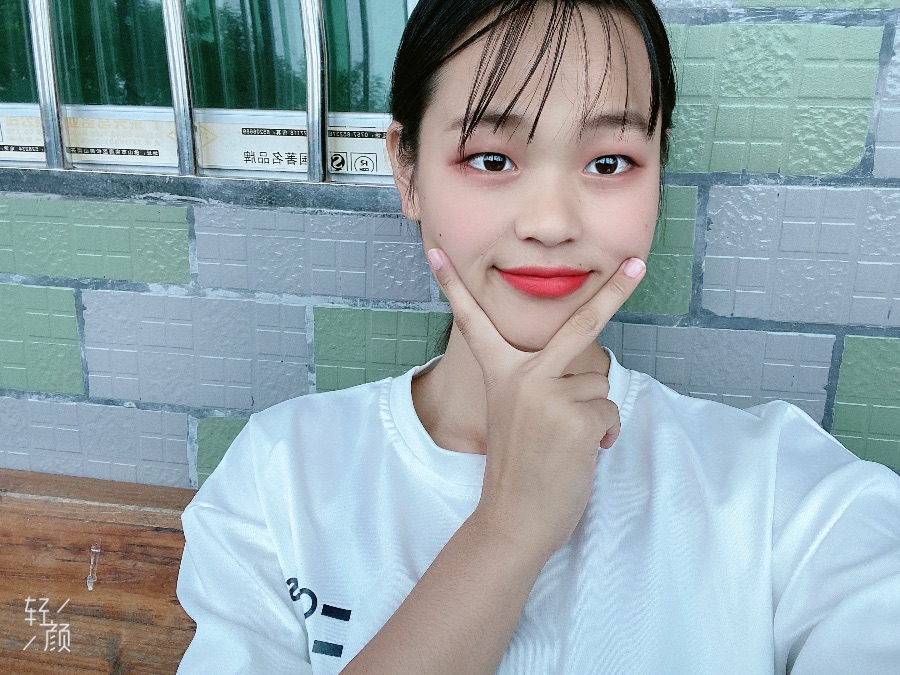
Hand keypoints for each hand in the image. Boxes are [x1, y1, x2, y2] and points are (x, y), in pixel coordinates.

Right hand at [427, 249, 645, 557]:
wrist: (514, 518)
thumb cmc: (519, 469)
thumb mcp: (517, 415)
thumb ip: (541, 383)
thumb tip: (591, 371)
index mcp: (501, 373)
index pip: (474, 322)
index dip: (453, 286)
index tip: (435, 250)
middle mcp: (522, 376)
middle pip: (578, 324)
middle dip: (613, 292)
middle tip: (636, 264)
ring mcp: (548, 394)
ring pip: (600, 382)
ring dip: (595, 411)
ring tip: (568, 439)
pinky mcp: (575, 417)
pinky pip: (610, 411)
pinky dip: (605, 434)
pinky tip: (581, 453)